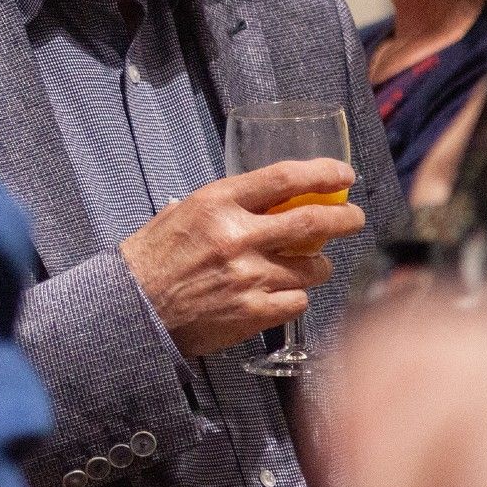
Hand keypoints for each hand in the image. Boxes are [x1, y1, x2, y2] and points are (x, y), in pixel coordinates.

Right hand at [119, 159, 361, 357]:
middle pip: (313, 222)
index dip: (322, 173)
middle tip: (354, 218)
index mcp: (217, 204)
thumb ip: (217, 206)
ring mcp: (248, 277)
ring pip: (312, 268)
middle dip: (344, 219)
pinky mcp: (253, 313)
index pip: (284, 179)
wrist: (131, 310)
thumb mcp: (177, 215)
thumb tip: (251, 199)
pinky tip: (282, 295)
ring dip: (318, 266)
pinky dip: (296, 297)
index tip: (344, 174)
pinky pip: (298, 302)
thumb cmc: (149, 259)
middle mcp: (237, 237)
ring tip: (310, 266)